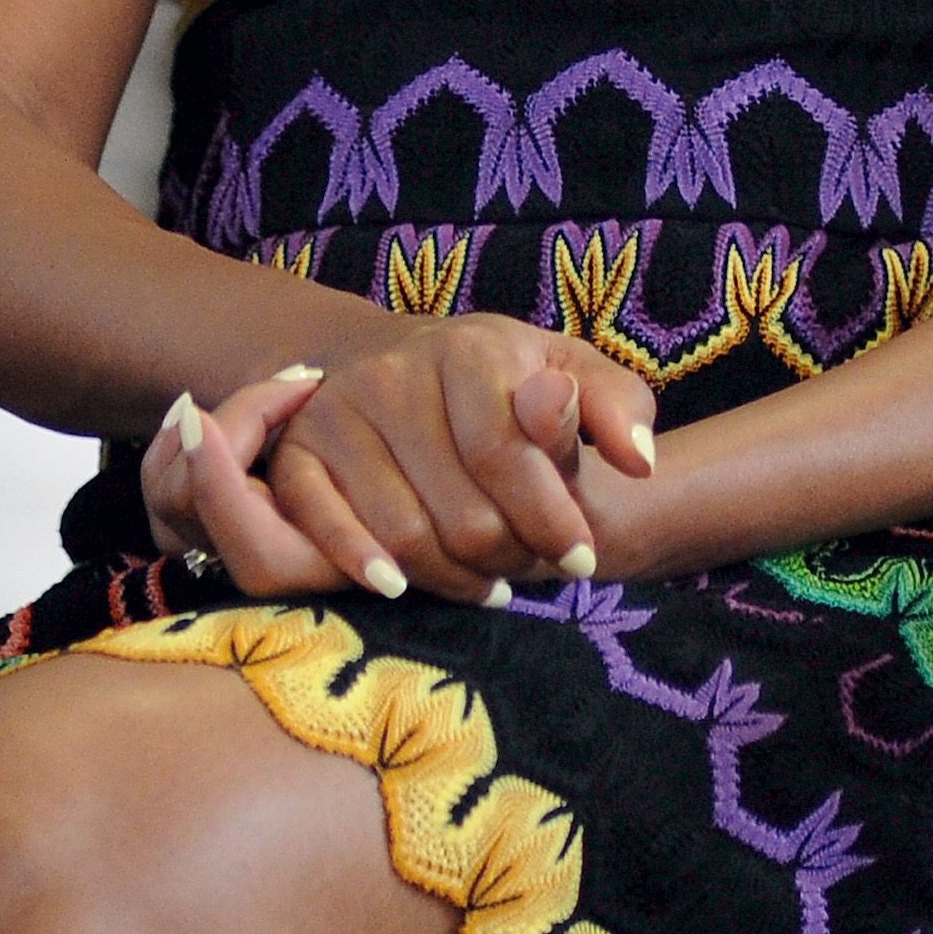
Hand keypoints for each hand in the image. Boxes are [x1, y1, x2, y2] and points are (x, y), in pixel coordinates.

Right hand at [141, 317, 658, 606]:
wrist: (400, 365)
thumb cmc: (503, 383)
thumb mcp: (572, 372)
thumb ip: (612, 406)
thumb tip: (637, 459)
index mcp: (472, 347)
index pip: (509, 454)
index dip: (550, 519)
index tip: (582, 558)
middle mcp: (396, 372)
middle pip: (459, 511)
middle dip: (507, 556)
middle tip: (528, 570)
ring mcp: (339, 412)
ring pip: (401, 534)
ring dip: (451, 579)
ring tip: (487, 583)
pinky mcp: (296, 452)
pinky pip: (323, 529)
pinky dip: (363, 569)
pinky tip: (401, 586)